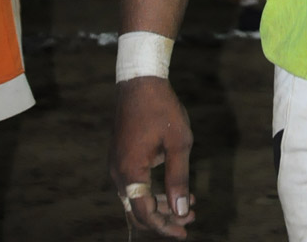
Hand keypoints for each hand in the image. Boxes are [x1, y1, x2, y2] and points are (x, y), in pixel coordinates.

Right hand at [110, 78, 194, 237]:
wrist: (140, 79)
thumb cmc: (161, 108)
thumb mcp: (178, 142)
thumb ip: (178, 178)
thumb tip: (180, 211)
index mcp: (130, 172)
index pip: (144, 213)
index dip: (165, 226)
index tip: (185, 231)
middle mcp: (118, 173)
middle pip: (137, 210)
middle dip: (164, 219)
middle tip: (189, 219)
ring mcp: (117, 164)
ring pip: (137, 197)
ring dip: (160, 204)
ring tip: (188, 205)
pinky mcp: (121, 156)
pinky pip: (135, 183)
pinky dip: (153, 190)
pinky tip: (174, 187)